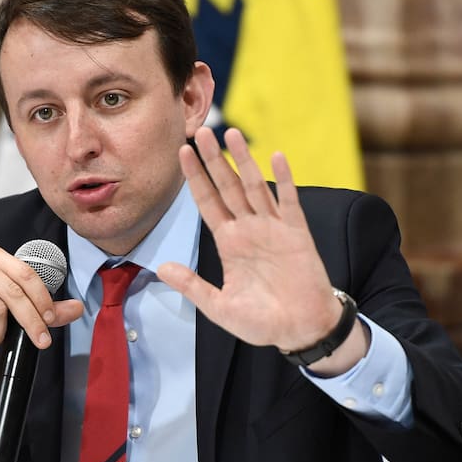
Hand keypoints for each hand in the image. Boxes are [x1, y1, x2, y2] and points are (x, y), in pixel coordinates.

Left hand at [157, 127, 367, 374]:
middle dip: (214, 160)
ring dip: (243, 160)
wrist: (301, 330)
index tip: (181, 153)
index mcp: (229, 243)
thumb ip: (192, 286)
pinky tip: (275, 157)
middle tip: (200, 131)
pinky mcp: (297, 233)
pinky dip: (283, 179)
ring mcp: (273, 228)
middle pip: (227, 186)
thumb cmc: (262, 322)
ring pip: (255, 186)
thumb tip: (161, 268)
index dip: (195, 178)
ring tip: (231, 134)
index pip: (207, 202)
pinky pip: (289, 202)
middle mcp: (249, 229)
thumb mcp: (219, 307)